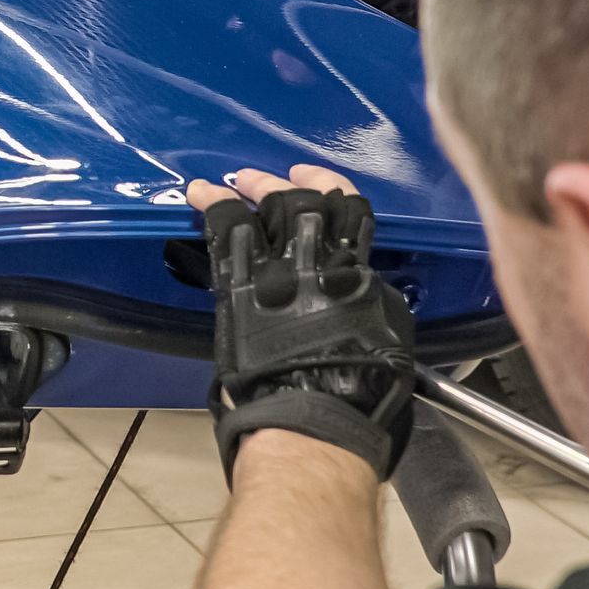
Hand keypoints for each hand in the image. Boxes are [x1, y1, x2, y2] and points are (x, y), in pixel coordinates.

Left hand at [185, 165, 416, 480]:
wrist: (318, 411)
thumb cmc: (362, 390)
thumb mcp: (389, 333)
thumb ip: (372, 299)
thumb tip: (363, 288)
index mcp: (358, 273)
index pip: (350, 211)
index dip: (332, 185)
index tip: (314, 176)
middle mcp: (317, 263)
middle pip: (300, 203)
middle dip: (280, 185)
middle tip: (262, 177)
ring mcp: (276, 272)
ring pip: (262, 211)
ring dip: (248, 190)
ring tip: (235, 179)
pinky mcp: (241, 289)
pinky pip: (224, 235)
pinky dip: (212, 207)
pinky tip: (200, 194)